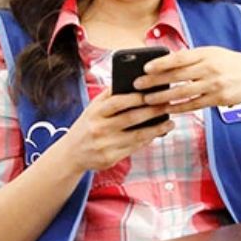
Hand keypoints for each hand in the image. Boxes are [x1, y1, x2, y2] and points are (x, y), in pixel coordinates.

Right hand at [42, 91, 174, 174]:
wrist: (71, 154)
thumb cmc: (87, 126)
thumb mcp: (92, 108)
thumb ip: (109, 96)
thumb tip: (134, 81)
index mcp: (94, 112)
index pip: (118, 102)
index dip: (137, 97)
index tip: (153, 92)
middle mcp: (98, 128)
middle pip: (131, 118)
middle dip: (153, 111)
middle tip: (168, 105)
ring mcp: (104, 145)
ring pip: (136, 136)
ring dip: (156, 129)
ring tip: (169, 122)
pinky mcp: (110, 159)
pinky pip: (134, 148)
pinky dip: (148, 140)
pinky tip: (157, 134)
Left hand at [135, 46, 240, 114]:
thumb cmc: (230, 63)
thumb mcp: (213, 53)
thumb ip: (192, 57)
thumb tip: (167, 60)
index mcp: (206, 54)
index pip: (179, 58)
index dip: (161, 63)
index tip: (145, 68)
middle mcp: (209, 68)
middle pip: (177, 76)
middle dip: (155, 82)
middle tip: (138, 86)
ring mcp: (214, 85)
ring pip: (183, 92)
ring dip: (163, 98)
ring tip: (148, 100)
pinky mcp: (218, 99)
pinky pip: (194, 104)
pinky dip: (179, 107)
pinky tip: (167, 109)